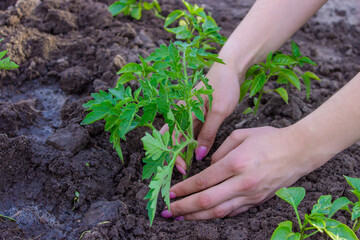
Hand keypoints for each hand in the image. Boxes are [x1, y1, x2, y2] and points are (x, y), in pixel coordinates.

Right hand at [160, 61, 241, 173]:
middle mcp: (182, 112)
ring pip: (180, 135)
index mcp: (183, 109)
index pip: (171, 137)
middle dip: (173, 153)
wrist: (231, 68)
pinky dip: (191, 143)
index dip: (174, 153)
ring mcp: (189, 113)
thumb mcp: (218, 111)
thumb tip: (199, 155)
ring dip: (182, 149)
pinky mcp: (197, 115)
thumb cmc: (224, 85)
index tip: (183, 167)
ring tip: (187, 165)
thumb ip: (208, 133)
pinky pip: (190, 132)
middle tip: (182, 169)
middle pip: (171, 137)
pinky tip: (196, 153)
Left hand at [161, 126, 327, 219]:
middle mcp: (241, 183)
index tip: (170, 193)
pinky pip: (233, 212)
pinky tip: (204, 215)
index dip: (183, 189)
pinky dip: (216, 215)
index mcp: (235, 163)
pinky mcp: (257, 201)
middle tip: (167, 211)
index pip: (202, 181)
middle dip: (183, 208)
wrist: (299, 151)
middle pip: (206, 201)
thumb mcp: (241, 136)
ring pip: (218, 212)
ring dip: (197, 217)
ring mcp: (250, 195)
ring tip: (181, 218)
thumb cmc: (269, 139)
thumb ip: (220, 152)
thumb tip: (208, 167)